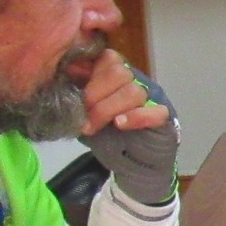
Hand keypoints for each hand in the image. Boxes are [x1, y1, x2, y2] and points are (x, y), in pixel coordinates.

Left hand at [78, 52, 179, 204]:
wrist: (133, 168)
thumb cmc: (109, 139)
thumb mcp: (85, 115)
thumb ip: (77, 98)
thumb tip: (60, 80)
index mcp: (116, 77)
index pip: (108, 58)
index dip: (89, 73)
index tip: (74, 92)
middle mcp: (136, 82)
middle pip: (119, 71)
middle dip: (95, 94)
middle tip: (84, 115)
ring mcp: (153, 98)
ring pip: (134, 91)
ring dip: (108, 109)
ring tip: (94, 127)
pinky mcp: (165, 117)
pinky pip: (155, 111)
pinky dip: (136, 117)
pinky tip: (120, 124)